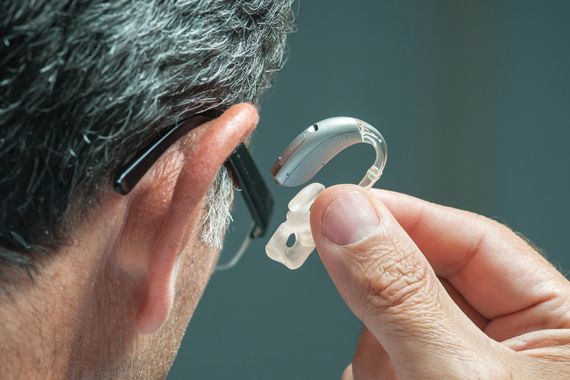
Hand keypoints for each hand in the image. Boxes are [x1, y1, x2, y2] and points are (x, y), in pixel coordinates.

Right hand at [309, 185, 569, 378]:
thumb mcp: (457, 373)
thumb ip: (401, 294)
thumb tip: (345, 214)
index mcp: (556, 322)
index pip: (472, 239)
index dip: (403, 216)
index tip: (341, 205)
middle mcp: (511, 344)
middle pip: (421, 281)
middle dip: (381, 302)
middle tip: (353, 299)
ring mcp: (462, 370)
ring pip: (391, 324)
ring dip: (373, 354)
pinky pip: (380, 361)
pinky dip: (368, 374)